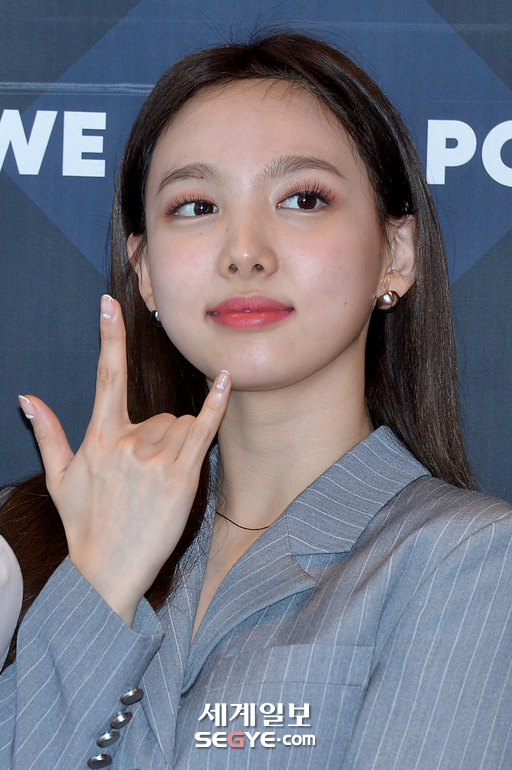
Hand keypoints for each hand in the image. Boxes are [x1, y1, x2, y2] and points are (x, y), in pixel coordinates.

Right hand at [18, 295, 230, 625]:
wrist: (107, 572)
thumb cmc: (85, 525)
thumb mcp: (60, 478)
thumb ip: (48, 433)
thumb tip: (26, 397)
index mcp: (100, 438)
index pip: (105, 376)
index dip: (109, 337)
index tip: (110, 304)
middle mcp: (128, 442)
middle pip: (162, 414)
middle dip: (161, 437)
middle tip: (146, 477)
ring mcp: (156, 458)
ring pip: (182, 425)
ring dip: (179, 445)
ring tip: (160, 484)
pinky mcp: (182, 476)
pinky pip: (204, 429)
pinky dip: (216, 404)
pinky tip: (226, 379)